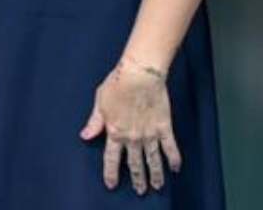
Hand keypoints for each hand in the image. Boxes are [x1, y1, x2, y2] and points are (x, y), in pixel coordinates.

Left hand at [80, 58, 181, 193]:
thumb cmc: (118, 82)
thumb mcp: (100, 102)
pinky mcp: (164, 127)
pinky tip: (176, 167)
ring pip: (153, 160)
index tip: (112, 184)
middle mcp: (132, 137)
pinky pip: (170, 147)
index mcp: (115, 132)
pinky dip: (174, 159)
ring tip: (157, 185)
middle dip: (137, 179)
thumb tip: (85, 135)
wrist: (139, 73)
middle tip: (140, 190)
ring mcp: (149, 134)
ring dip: (155, 174)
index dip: (111, 173)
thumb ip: (94, 122)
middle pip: (135, 164)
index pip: (112, 159)